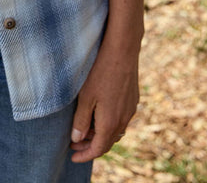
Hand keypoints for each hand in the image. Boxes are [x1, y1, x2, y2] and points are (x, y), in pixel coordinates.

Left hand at [69, 39, 139, 162]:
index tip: (73, 156)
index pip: (98, 149)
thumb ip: (81, 120)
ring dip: (100, 135)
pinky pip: (121, 120)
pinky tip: (99, 114)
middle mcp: (123, 120)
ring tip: (85, 129)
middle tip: (74, 144)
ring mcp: (130, 110)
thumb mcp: (85, 96)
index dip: (84, 155)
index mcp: (110, 123)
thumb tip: (77, 139)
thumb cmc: (100, 72)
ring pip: (115, 131)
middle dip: (90, 146)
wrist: (122, 50)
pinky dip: (109, 124)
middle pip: (107, 142)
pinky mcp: (133, 100)